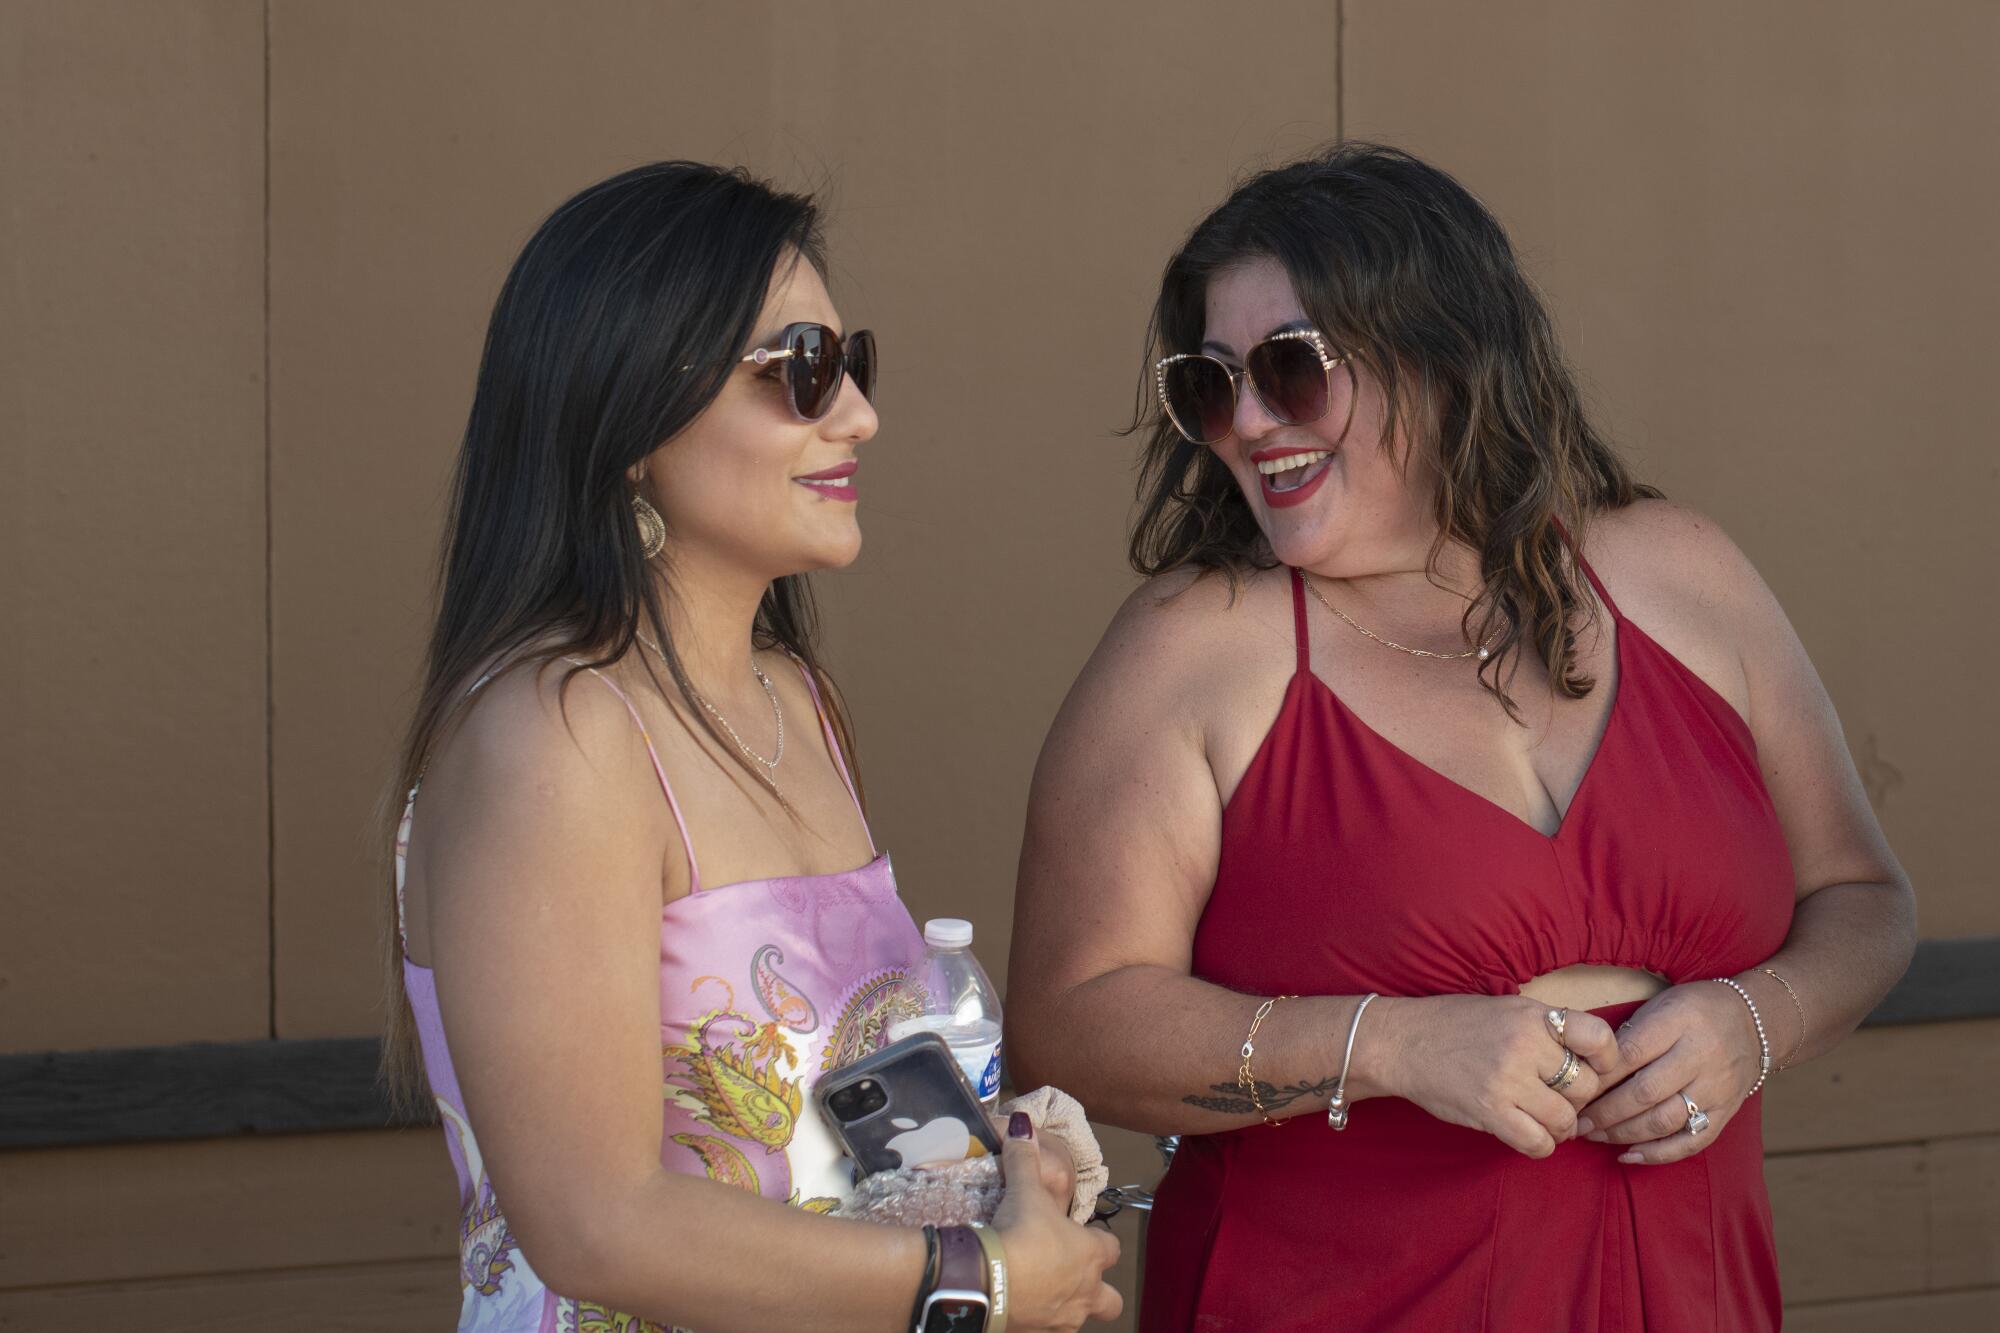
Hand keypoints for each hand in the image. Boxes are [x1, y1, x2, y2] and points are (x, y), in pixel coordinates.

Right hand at [993, 1114, 1122, 1329]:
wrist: (987, 1282)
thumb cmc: (1020, 1233)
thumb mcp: (1024, 1190)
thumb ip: (1025, 1157)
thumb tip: (1023, 1124)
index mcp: (1090, 1254)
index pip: (1111, 1248)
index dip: (1098, 1241)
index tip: (1080, 1234)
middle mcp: (1084, 1291)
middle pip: (1111, 1301)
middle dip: (1099, 1291)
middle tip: (1074, 1276)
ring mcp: (1062, 1319)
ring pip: (1079, 1319)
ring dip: (1067, 1306)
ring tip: (1042, 1293)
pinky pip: (1045, 1330)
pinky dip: (1037, 1320)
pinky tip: (1019, 1308)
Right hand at [1373, 994, 1623, 1157]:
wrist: (1401, 1042)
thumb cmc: (1453, 1025)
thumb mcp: (1505, 1010)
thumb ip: (1544, 1029)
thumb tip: (1589, 1064)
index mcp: (1532, 1016)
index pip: (1599, 1038)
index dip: (1608, 1061)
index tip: (1596, 1070)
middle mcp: (1525, 1044)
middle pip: (1585, 1087)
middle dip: (1577, 1100)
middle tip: (1558, 1100)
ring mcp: (1507, 1079)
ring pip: (1565, 1119)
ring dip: (1560, 1127)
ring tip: (1543, 1121)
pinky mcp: (1490, 1111)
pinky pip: (1538, 1143)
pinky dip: (1541, 1145)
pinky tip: (1529, 1135)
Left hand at [1576, 979, 1761, 1164]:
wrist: (1756, 1021)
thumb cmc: (1694, 1010)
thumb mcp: (1661, 1005)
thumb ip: (1630, 1033)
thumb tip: (1586, 1068)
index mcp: (1679, 1022)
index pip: (1630, 1054)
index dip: (1597, 1077)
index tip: (1570, 1090)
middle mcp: (1701, 1057)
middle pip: (1645, 1093)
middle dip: (1605, 1112)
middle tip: (1576, 1121)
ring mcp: (1716, 1088)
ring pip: (1664, 1121)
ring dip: (1623, 1134)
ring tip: (1594, 1135)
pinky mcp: (1726, 1112)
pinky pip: (1691, 1142)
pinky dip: (1658, 1154)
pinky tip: (1628, 1156)